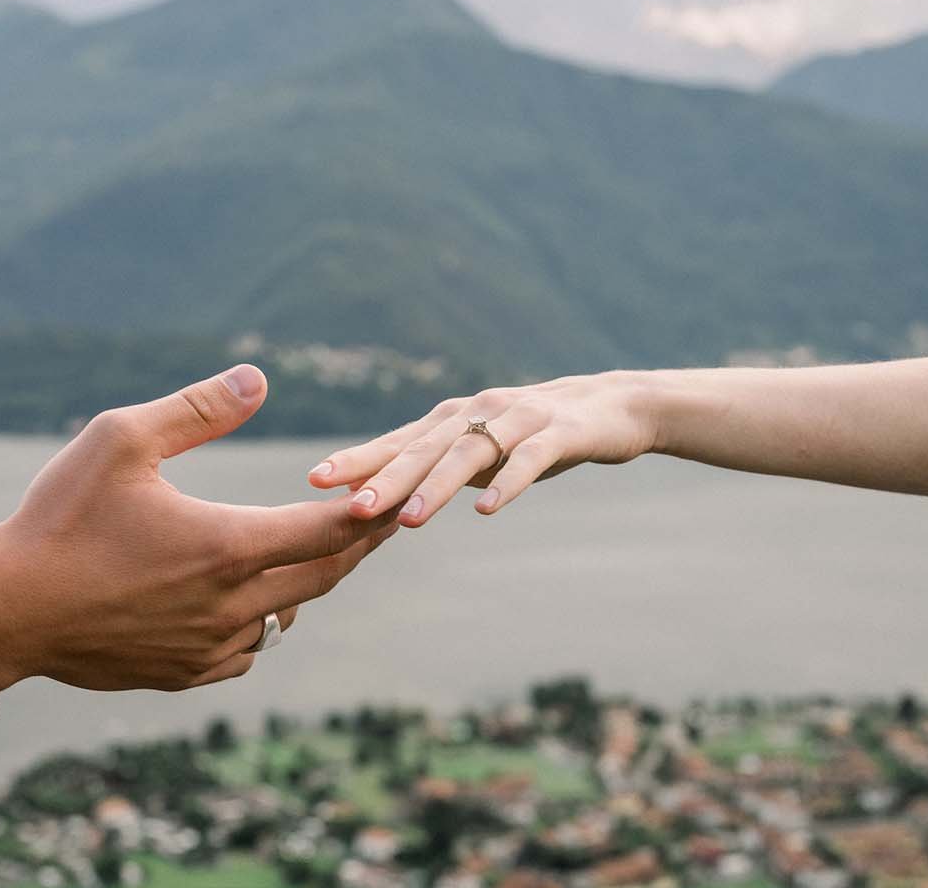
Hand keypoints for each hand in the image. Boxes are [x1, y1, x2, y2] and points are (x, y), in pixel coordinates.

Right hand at [0, 365, 398, 692]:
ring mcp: (209, 647)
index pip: (331, 530)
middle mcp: (232, 604)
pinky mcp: (183, 673)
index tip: (398, 491)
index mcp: (228, 546)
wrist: (7, 610)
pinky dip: (262, 623)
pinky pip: (247, 651)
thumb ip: (197, 409)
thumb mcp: (120, 440)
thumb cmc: (60, 518)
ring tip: (319, 554)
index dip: (371, 510)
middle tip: (383, 520)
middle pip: (325, 575)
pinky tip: (253, 604)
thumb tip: (259, 378)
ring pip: (286, 617)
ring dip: (309, 583)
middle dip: (358, 545)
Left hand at [308, 373, 658, 525]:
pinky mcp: (558, 433)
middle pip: (423, 447)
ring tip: (409, 520)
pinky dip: (507, 483)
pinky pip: (528, 459)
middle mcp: (476, 412)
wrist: (613, 407)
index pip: (396, 441)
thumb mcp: (476, 452)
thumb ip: (429, 470)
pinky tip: (487, 509)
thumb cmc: (532, 435)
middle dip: (385, 478)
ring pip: (469, 453)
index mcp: (451, 419)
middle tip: (348, 507)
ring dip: (436, 486)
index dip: (357, 460)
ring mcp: (517, 419)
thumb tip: (369, 500)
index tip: (314, 480)